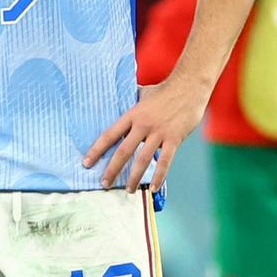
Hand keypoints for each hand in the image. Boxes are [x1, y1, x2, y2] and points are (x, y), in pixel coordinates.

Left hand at [83, 79, 206, 192]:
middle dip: (112, 169)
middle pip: (124, 151)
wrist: (190, 86)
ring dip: (134, 177)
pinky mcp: (174, 138)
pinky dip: (159, 176)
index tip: (87, 163)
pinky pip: (165, 161)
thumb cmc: (167, 89)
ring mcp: (159, 132)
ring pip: (143, 160)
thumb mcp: (144, 93)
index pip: (110, 134)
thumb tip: (122, 99)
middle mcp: (144, 125)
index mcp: (133, 114)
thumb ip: (133, 101)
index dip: (97, 149)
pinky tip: (152, 187)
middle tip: (104, 183)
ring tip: (129, 190)